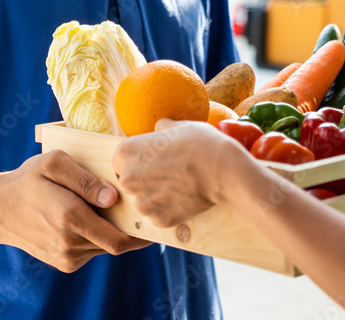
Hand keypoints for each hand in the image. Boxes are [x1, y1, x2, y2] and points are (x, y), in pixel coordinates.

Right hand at [0, 150, 148, 272]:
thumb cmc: (28, 179)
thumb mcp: (55, 164)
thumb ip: (86, 179)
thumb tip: (113, 198)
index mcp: (70, 217)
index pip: (120, 238)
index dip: (142, 233)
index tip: (154, 219)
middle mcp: (69, 242)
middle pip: (116, 244)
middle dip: (131, 230)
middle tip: (141, 211)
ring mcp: (66, 256)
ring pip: (104, 248)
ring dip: (112, 232)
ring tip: (112, 210)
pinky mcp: (63, 263)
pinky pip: (91, 251)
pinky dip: (97, 237)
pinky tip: (91, 218)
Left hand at [113, 119, 248, 227]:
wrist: (223, 171)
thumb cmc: (201, 143)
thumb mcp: (179, 126)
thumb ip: (162, 128)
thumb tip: (160, 128)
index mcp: (126, 152)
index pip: (121, 158)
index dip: (137, 158)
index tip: (152, 159)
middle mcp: (128, 179)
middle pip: (129, 181)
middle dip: (144, 179)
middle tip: (167, 173)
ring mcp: (143, 203)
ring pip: (143, 201)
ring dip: (156, 197)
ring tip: (178, 186)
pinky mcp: (159, 220)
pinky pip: (159, 215)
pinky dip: (170, 210)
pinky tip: (185, 198)